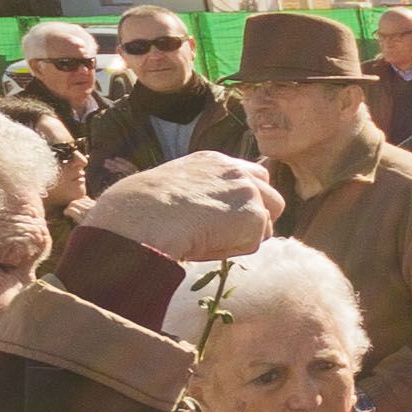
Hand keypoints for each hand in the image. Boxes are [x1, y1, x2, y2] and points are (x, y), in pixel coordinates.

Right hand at [85, 154, 281, 260]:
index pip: (254, 178)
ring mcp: (247, 191)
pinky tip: (206, 244)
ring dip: (245, 237)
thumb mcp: (178, 190)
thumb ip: (206, 194)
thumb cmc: (144, 210)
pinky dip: (233, 250)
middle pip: (272, 199)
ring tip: (208, 239)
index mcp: (215, 161)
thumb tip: (220, 218)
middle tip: (224, 235)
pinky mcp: (252, 215)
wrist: (138, 217)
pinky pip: (252, 244)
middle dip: (256, 220)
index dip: (247, 202)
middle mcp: (236, 170)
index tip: (228, 218)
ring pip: (267, 224)